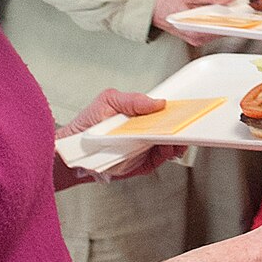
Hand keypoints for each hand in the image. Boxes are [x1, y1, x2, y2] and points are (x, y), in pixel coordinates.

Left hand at [55, 90, 181, 186]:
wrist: (75, 151)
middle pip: (172, 126)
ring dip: (178, 140)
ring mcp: (147, 146)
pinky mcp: (146, 162)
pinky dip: (168, 153)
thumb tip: (157, 102)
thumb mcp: (108, 101)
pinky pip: (162, 158)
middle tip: (187, 123)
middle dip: (182, 125)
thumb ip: (132, 99)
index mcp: (140, 112)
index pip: (165, 109)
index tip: (186, 107)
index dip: (177, 108)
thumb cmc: (88, 124)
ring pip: (171, 143)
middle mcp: (147, 129)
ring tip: (178, 137)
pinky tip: (168, 149)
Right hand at [153, 0, 242, 43]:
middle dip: (234, 13)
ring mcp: (198, 36)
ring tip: (230, 2)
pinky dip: (219, 15)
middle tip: (239, 0)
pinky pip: (215, 25)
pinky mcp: (197, 33)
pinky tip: (220, 7)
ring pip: (221, 26)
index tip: (246, 6)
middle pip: (225, 27)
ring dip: (227, 14)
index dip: (239, 15)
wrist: (148, 2)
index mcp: (196, 31)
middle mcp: (198, 37)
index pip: (226, 26)